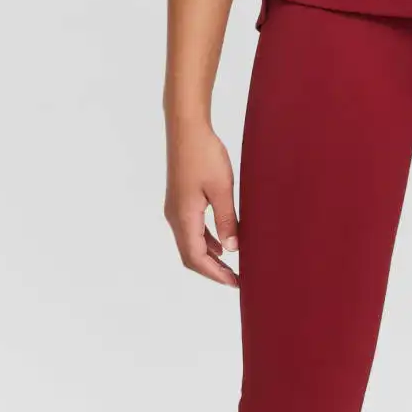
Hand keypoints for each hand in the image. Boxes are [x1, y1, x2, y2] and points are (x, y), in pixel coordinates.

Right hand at [165, 116, 239, 286]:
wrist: (187, 129)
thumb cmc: (205, 154)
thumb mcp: (222, 189)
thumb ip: (227, 220)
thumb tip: (232, 249)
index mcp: (184, 217)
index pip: (196, 257)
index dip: (215, 274)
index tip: (235, 283)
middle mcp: (175, 216)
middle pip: (190, 255)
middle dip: (212, 270)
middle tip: (235, 280)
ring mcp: (176, 208)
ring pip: (190, 242)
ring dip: (209, 256)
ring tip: (231, 266)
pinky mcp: (181, 200)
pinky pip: (192, 229)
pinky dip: (206, 240)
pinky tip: (222, 242)